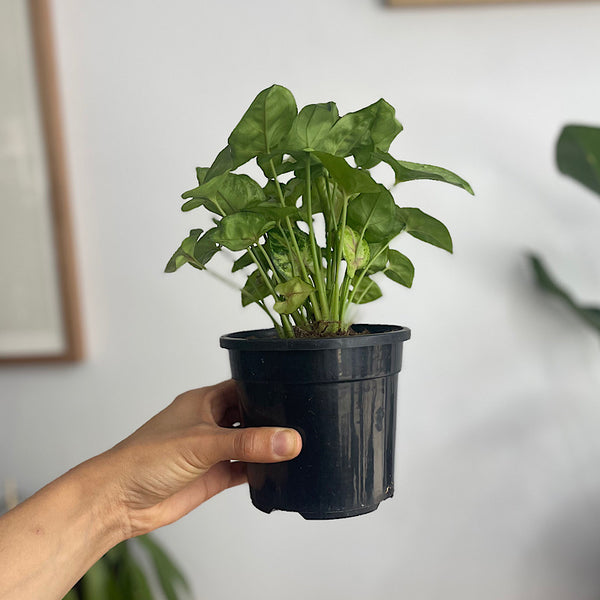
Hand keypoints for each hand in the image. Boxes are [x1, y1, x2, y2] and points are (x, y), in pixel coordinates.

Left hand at [91, 380, 301, 537]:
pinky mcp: (213, 476)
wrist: (119, 501)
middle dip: (272, 419)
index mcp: (204, 401)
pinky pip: (244, 470)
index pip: (243, 387)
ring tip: (297, 446)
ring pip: (249, 443)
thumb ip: (248, 443)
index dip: (267, 388)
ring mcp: (212, 451)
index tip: (296, 392)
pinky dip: (260, 471)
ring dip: (267, 447)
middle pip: (249, 416)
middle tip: (303, 422)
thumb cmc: (146, 458)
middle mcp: (210, 423)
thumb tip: (288, 440)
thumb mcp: (203, 443)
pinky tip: (278, 471)